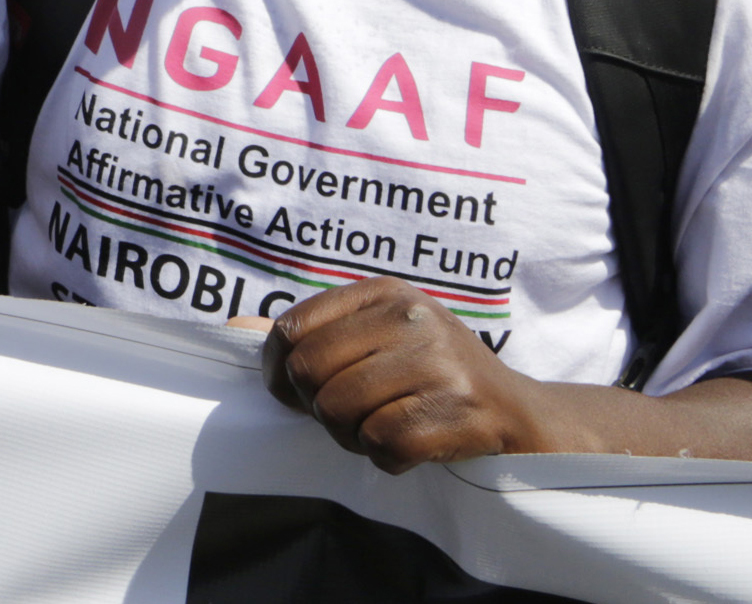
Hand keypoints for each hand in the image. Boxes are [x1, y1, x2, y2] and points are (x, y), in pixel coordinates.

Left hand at [261, 276, 554, 470]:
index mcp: (385, 294)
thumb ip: (311, 332)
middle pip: (312, 374)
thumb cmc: (433, 372)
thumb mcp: (378, 335)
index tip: (296, 392)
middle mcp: (412, 320)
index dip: (279, 371)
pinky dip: (387, 458)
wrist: (519, 412)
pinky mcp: (458, 411)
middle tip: (346, 415)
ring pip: (341, 412)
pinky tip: (411, 445)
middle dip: (318, 408)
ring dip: (351, 436)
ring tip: (380, 426)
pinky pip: (382, 446)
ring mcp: (439, 364)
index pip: (294, 329)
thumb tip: (232, 328)